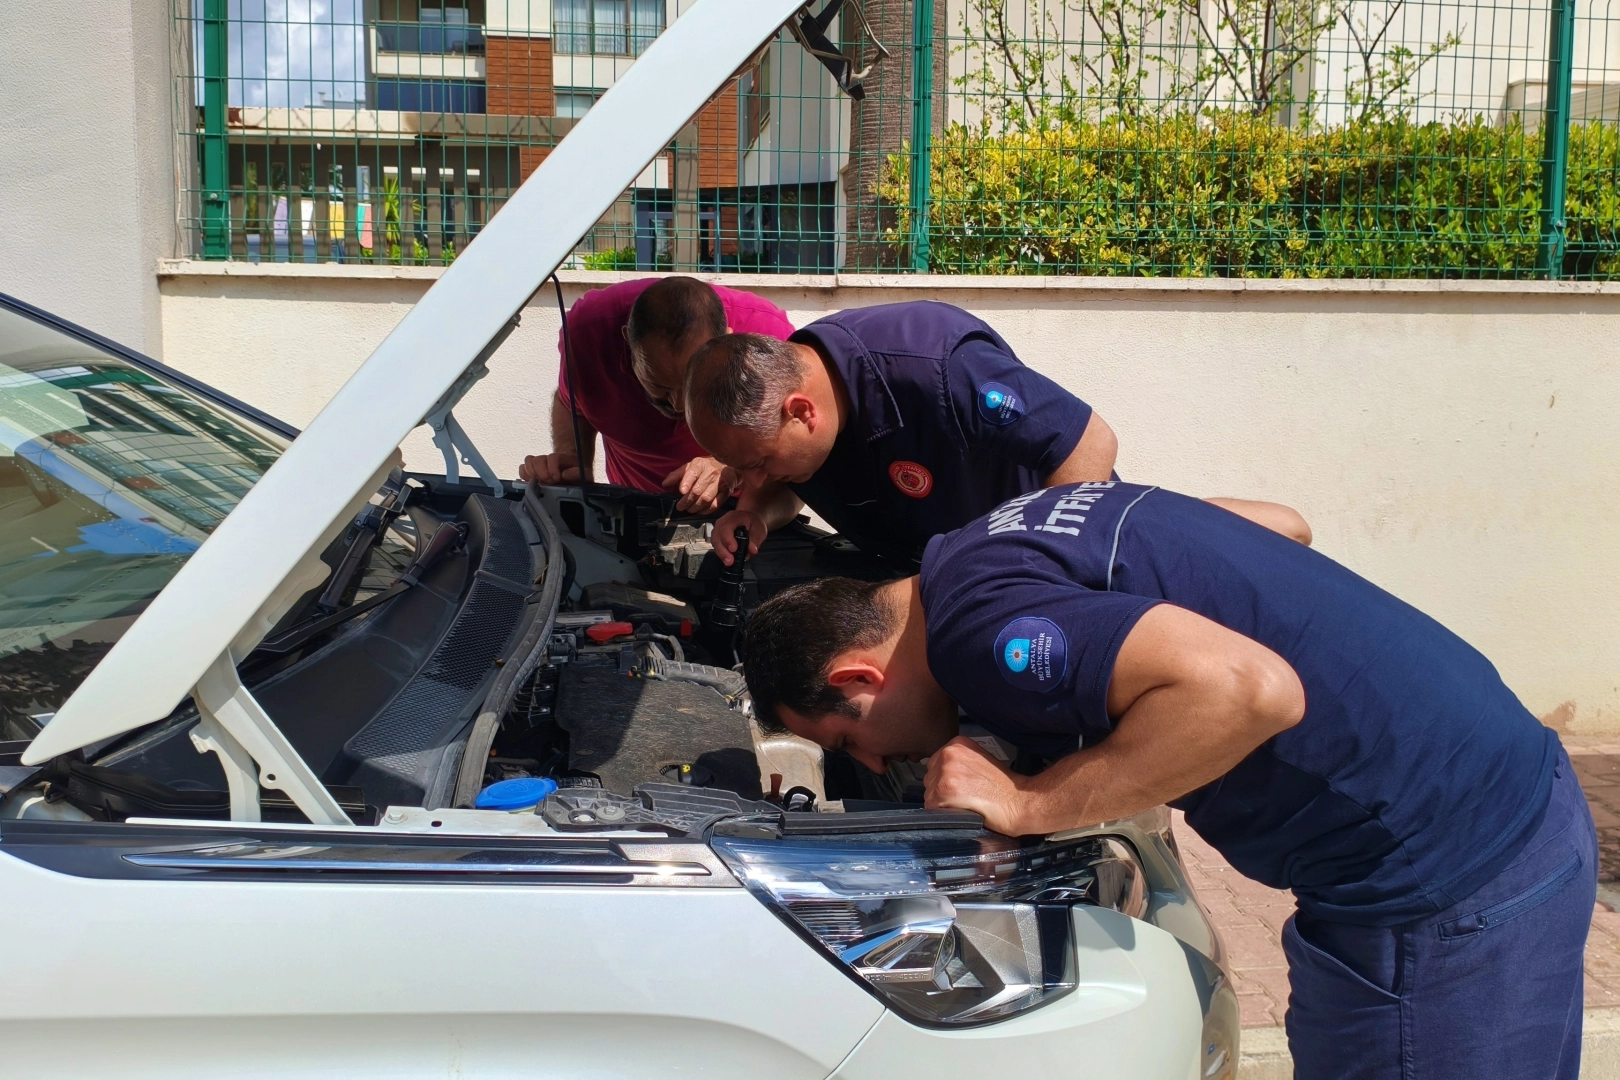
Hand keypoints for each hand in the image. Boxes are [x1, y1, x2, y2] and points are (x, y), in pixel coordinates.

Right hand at [517, 453, 580, 484]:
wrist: (571, 475)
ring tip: (540, 482)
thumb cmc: (577, 476)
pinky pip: (522, 468)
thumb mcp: (584, 475)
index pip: (552, 457)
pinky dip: (525, 475)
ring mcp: (539, 464)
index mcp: (561, 458)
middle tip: (549, 482)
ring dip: (533, 473)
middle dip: (542, 473)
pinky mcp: (531, 471)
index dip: (552, 468)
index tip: (557, 478)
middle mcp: (548, 459)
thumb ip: (579, 473)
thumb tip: (565, 474)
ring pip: (528, 461)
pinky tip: (532, 482)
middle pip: (538, 459)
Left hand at [662, 457, 738, 514]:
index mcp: (700, 465)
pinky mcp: (726, 492)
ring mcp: (720, 483)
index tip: (681, 491)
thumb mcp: (690, 467)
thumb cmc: (705, 468)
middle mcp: (711, 473)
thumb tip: (665, 484)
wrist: (727, 467)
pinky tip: (700, 511)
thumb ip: (677, 475)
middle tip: (680, 506)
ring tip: (689, 509)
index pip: (692, 473)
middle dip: (687, 500)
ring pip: (706, 498)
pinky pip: (715, 504)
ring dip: (695, 507)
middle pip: (698, 490)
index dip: (686, 482)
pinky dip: (706, 510)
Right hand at [710, 509, 767, 565]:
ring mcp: (718, 529)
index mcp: (733, 518)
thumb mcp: (759, 529)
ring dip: (721, 553)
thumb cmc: (754, 523)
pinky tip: (727, 560)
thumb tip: (752, 550)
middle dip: (722, 550)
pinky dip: (721, 553)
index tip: (734, 549)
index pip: (726, 527)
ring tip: (729, 562)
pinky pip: (716, 545)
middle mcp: (722, 522)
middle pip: (717, 536)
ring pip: (715, 542)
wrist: (750, 519)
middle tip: (730, 561)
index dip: (728, 539)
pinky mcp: (717, 537)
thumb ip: (756, 539)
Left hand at [925, 737, 1039, 835]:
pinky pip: (932, 806)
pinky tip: (963, 809)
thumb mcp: (980, 759)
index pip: (935, 764)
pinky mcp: (944, 790)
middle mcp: (948, 753)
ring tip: (965, 803)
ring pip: (929, 793)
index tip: (959, 786)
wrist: (1017, 801)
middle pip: (930, 778)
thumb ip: (958, 761)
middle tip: (964, 796)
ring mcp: (945, 771)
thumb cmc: (1002, 786)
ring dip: (942, 803)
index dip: (945, 779)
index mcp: (956, 744)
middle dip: (942, 790)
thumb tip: (940, 773)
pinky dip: (944, 812)